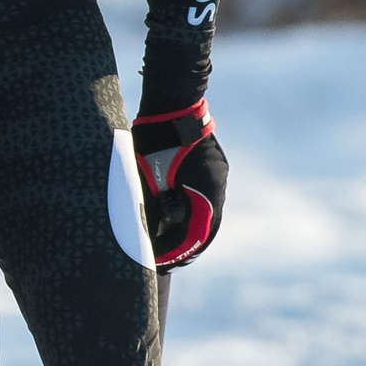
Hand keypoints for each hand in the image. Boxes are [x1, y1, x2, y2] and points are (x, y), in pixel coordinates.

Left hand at [131, 100, 225, 268]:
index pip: (196, 236)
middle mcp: (218, 187)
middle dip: (187, 247)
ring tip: (169, 244)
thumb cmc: (155, 142)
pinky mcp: (212, 166)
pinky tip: (176, 217)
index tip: (158, 263)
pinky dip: (192, 211)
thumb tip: (147, 239)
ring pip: (207, 212)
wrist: (171, 103)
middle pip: (207, 228)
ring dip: (190, 229)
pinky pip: (204, 196)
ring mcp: (218, 174)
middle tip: (167, 262)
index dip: (176, 253)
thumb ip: (152, 212)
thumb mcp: (147, 181)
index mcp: (206, 193)